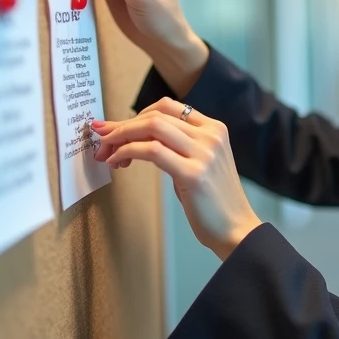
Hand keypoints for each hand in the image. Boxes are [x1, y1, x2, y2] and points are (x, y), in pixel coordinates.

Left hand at [91, 98, 262, 259]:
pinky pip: (152, 151)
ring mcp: (204, 152)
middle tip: (101, 140)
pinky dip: (128, 152)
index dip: (136, 115)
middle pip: (156, 115)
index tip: (114, 128)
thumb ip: (178, 146)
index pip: (168, 107)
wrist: (236, 230)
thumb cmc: (213, 202)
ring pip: (152, 127)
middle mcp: (211, 135)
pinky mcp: (193, 173)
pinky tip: (117, 162)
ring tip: (106, 152)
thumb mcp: (200, 163)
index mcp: (214, 129)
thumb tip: (136, 137)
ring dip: (121, 137)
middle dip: (122, 126)